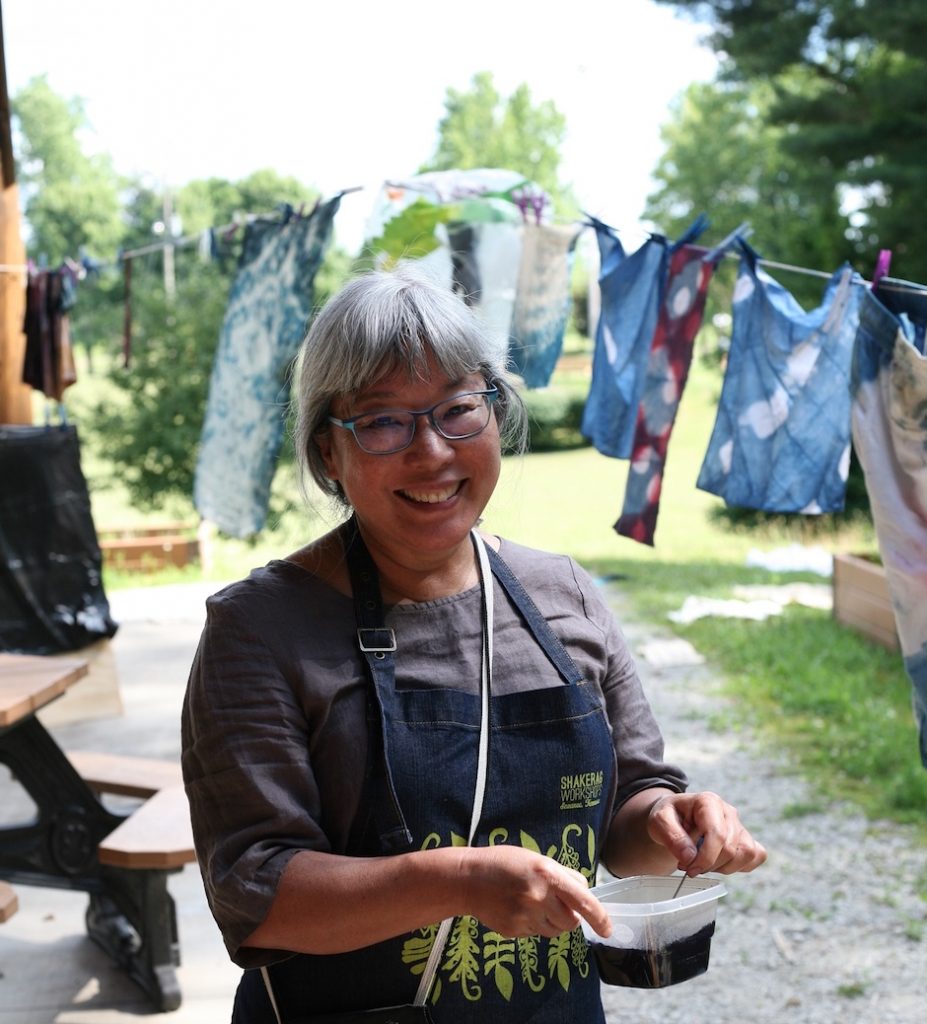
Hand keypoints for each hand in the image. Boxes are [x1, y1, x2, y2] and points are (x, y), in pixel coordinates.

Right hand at [462, 844, 611, 939]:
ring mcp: (526, 917)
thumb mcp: (536, 859)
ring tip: (532, 903)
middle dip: (569, 916)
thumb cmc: (504, 863)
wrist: (468, 879)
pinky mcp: (514, 931)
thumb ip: (562, 876)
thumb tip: (584, 892)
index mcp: (547, 874)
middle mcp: (539, 897)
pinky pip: (535, 933)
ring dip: (552, 921)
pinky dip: (532, 924)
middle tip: (554, 902)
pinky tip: (516, 908)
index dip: (600, 918)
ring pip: (554, 930)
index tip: (608, 930)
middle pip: (571, 922)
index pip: (583, 901)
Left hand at [646, 791, 766, 876]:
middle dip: (709, 864)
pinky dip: (741, 866)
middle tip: (688, 866)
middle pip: (730, 848)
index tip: (688, 868)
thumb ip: (672, 837)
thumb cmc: (668, 817)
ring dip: (724, 867)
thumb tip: (690, 856)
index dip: (705, 857)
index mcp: (708, 801)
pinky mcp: (745, 838)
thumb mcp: (659, 822)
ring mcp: (739, 825)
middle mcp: (728, 811)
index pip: (717, 834)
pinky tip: (720, 863)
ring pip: (746, 853)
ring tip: (704, 863)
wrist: (674, 817)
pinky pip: (757, 855)